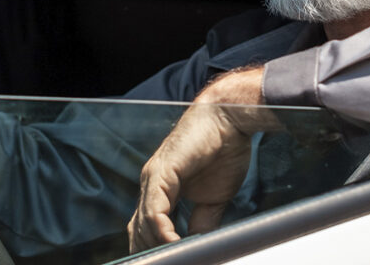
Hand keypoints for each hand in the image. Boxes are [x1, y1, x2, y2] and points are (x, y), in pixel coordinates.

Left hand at [127, 67, 277, 252]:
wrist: (231, 119)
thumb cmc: (224, 150)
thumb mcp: (214, 199)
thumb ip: (201, 222)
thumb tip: (195, 245)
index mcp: (161, 189)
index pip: (146, 227)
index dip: (153, 247)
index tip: (168, 260)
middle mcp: (152, 183)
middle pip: (139, 229)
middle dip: (151, 250)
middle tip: (170, 263)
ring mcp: (154, 176)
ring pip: (144, 221)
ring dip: (157, 244)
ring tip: (175, 257)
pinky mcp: (162, 170)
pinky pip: (154, 207)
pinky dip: (161, 228)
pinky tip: (173, 241)